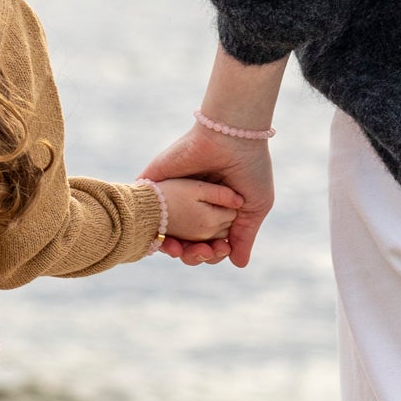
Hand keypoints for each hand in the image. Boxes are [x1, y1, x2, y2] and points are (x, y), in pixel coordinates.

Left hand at [139, 122, 273, 267]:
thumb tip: (238, 264)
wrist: (232, 136)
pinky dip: (152, 232)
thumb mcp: (254, 206)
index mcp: (216, 209)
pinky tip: (165, 240)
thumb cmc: (250, 167)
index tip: (221, 250)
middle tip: (206, 251)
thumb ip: (244, 235)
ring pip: (165, 234)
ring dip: (175, 251)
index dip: (213, 254)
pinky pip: (146, 214)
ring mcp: (174, 196)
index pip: (208, 242)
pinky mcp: (157, 185)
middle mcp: (194, 204)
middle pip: (187, 243)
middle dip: (196, 255)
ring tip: (186, 251)